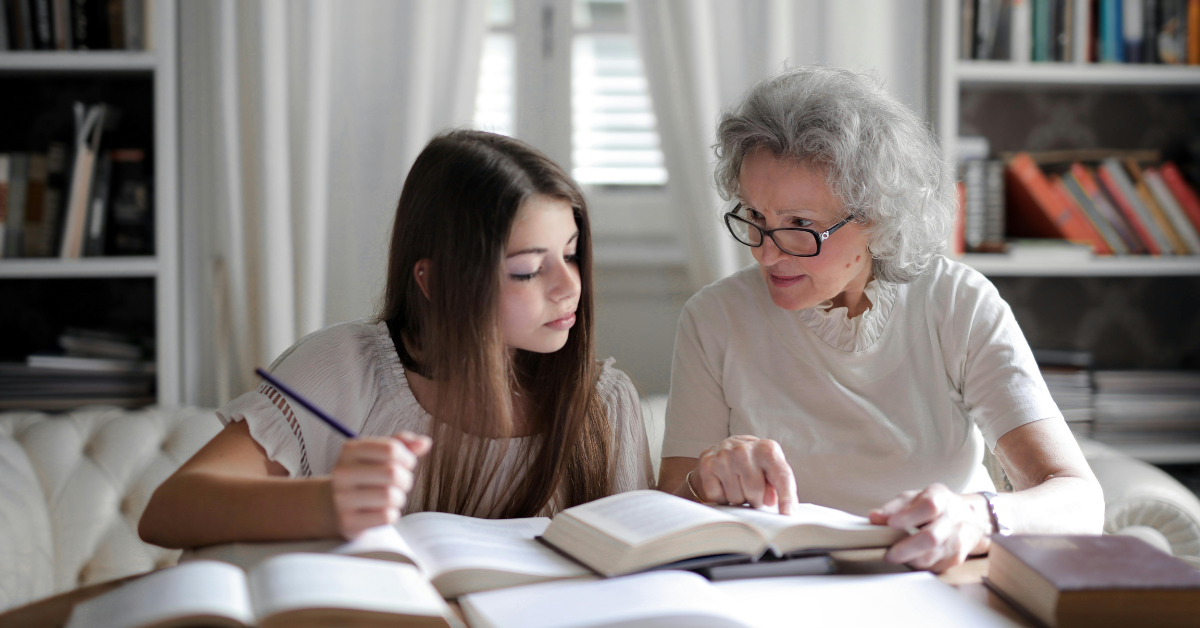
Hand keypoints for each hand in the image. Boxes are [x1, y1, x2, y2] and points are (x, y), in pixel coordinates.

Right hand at [330, 431, 431, 538]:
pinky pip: (386, 517)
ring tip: (391, 497)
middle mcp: (342, 472)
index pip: (391, 449)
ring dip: (399, 498)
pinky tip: (382, 511)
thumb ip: (402, 444)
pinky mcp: (348, 521)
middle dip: (405, 479)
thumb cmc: (365, 476)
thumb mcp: (378, 454)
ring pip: (390, 496)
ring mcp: (342, 498)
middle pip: (392, 473)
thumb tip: (424, 442)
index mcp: (350, 450)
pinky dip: (392, 515)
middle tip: (400, 483)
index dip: (407, 457)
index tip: (406, 464)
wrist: (334, 505)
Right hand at [693, 435, 797, 514]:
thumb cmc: (754, 465)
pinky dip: (722, 498)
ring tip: (737, 485)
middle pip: (756, 492)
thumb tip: (770, 501)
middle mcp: (745, 449)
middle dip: (756, 500)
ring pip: (736, 498)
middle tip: (752, 492)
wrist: (724, 449)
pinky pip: (718, 497)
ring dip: (738, 499)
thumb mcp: (770, 471)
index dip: (786, 496)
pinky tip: (723, 484)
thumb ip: (776, 486)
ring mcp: (724, 456)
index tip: (788, 513)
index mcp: (768, 449)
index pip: (781, 476)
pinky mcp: (707, 464)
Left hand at [868, 483, 989, 571]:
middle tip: (888, 553)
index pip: (928, 507)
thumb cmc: (936, 507)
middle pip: (931, 537)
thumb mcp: (914, 498)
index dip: (908, 516)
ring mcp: (957, 540)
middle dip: (906, 548)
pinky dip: (918, 564)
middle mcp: (953, 519)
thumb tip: (874, 517)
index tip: (891, 523)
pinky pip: (934, 566)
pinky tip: (910, 558)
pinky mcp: (957, 558)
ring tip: (895, 556)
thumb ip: (894, 507)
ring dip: (910, 559)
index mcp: (941, 499)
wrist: (970, 519)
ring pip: (932, 556)